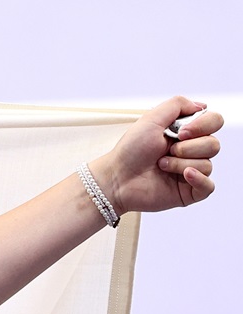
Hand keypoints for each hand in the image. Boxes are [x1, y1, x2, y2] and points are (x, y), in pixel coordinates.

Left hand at [93, 96, 221, 214]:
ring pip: (207, 164)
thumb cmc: (130, 151)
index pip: (215, 122)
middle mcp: (191, 151)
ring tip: (161, 165)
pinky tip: (184, 175)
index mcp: (186, 133)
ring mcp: (190, 172)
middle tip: (167, 151)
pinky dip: (199, 180)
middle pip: (214, 144)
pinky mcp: (187, 192)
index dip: (203, 125)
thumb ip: (178, 104)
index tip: (182, 132)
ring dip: (181, 163)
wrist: (116, 178)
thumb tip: (202, 106)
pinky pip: (209, 186)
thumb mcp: (152, 118)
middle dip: (189, 147)